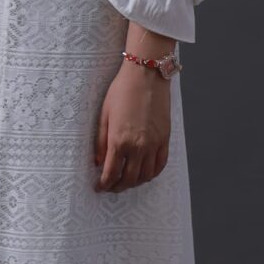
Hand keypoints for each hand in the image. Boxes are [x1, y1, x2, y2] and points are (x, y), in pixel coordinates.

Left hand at [93, 61, 172, 192]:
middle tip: (111, 187)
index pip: (111, 173)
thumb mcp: (104, 115)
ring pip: (146, 175)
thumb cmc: (122, 91)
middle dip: (118, 187)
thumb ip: (101, 142)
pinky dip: (152, 174)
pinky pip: (160, 165)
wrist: (146, 76)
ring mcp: (154, 144)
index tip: (99, 187)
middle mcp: (138, 146)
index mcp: (119, 141)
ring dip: (135, 183)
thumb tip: (98, 163)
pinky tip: (145, 174)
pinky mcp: (165, 139)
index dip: (104, 185)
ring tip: (126, 182)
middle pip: (129, 179)